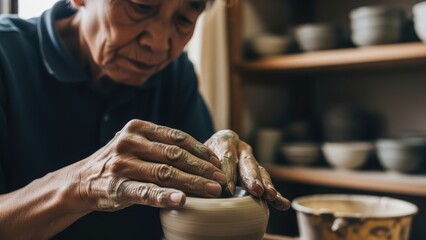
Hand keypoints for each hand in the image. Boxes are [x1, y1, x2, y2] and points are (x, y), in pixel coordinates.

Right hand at [72, 120, 226, 211]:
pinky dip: (165, 197)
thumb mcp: (135, 143)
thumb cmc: (118, 161)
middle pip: (174, 155)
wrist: (81, 180)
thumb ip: (160, 144)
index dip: (200, 149)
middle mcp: (129, 142)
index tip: (216, 161)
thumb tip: (199, 153)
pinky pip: (146, 192)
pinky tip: (182, 200)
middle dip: (201, 167)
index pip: (176, 137)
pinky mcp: (117, 187)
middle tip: (220, 178)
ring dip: (193, 182)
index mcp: (137, 127)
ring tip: (212, 190)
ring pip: (166, 173)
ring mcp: (122, 164)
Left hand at [204, 130, 290, 209]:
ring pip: (260, 172)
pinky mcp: (258, 174)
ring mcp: (252, 160)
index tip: (228, 189)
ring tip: (270, 196)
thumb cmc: (199, 159)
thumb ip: (198, 170)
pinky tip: (283, 205)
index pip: (226, 157)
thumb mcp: (196, 159)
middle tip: (256, 190)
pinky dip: (276, 195)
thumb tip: (194, 187)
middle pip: (246, 163)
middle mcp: (241, 148)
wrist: (208, 154)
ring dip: (266, 185)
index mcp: (224, 141)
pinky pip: (268, 184)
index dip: (228, 173)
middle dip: (251, 178)